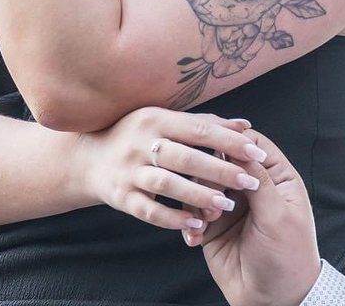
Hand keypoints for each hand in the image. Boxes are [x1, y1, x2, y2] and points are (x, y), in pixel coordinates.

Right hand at [76, 106, 264, 230]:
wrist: (87, 159)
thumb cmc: (139, 136)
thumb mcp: (167, 122)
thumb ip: (206, 124)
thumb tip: (246, 125)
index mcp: (157, 119)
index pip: (200, 129)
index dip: (229, 141)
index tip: (256, 153)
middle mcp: (141, 143)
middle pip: (186, 157)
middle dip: (220, 170)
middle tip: (249, 183)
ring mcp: (128, 171)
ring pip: (167, 185)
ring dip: (198, 195)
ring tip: (225, 205)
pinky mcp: (120, 197)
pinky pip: (148, 210)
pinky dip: (172, 219)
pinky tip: (196, 225)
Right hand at [193, 129, 321, 305]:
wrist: (273, 299)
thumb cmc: (287, 258)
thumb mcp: (277, 216)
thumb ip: (259, 182)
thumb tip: (241, 147)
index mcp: (277, 178)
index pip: (253, 146)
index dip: (235, 141)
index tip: (216, 145)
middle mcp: (252, 188)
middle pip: (222, 162)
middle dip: (211, 176)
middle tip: (214, 199)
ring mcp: (231, 206)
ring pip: (202, 186)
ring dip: (198, 201)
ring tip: (206, 221)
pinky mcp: (212, 226)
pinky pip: (192, 213)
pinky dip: (189, 222)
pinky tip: (196, 237)